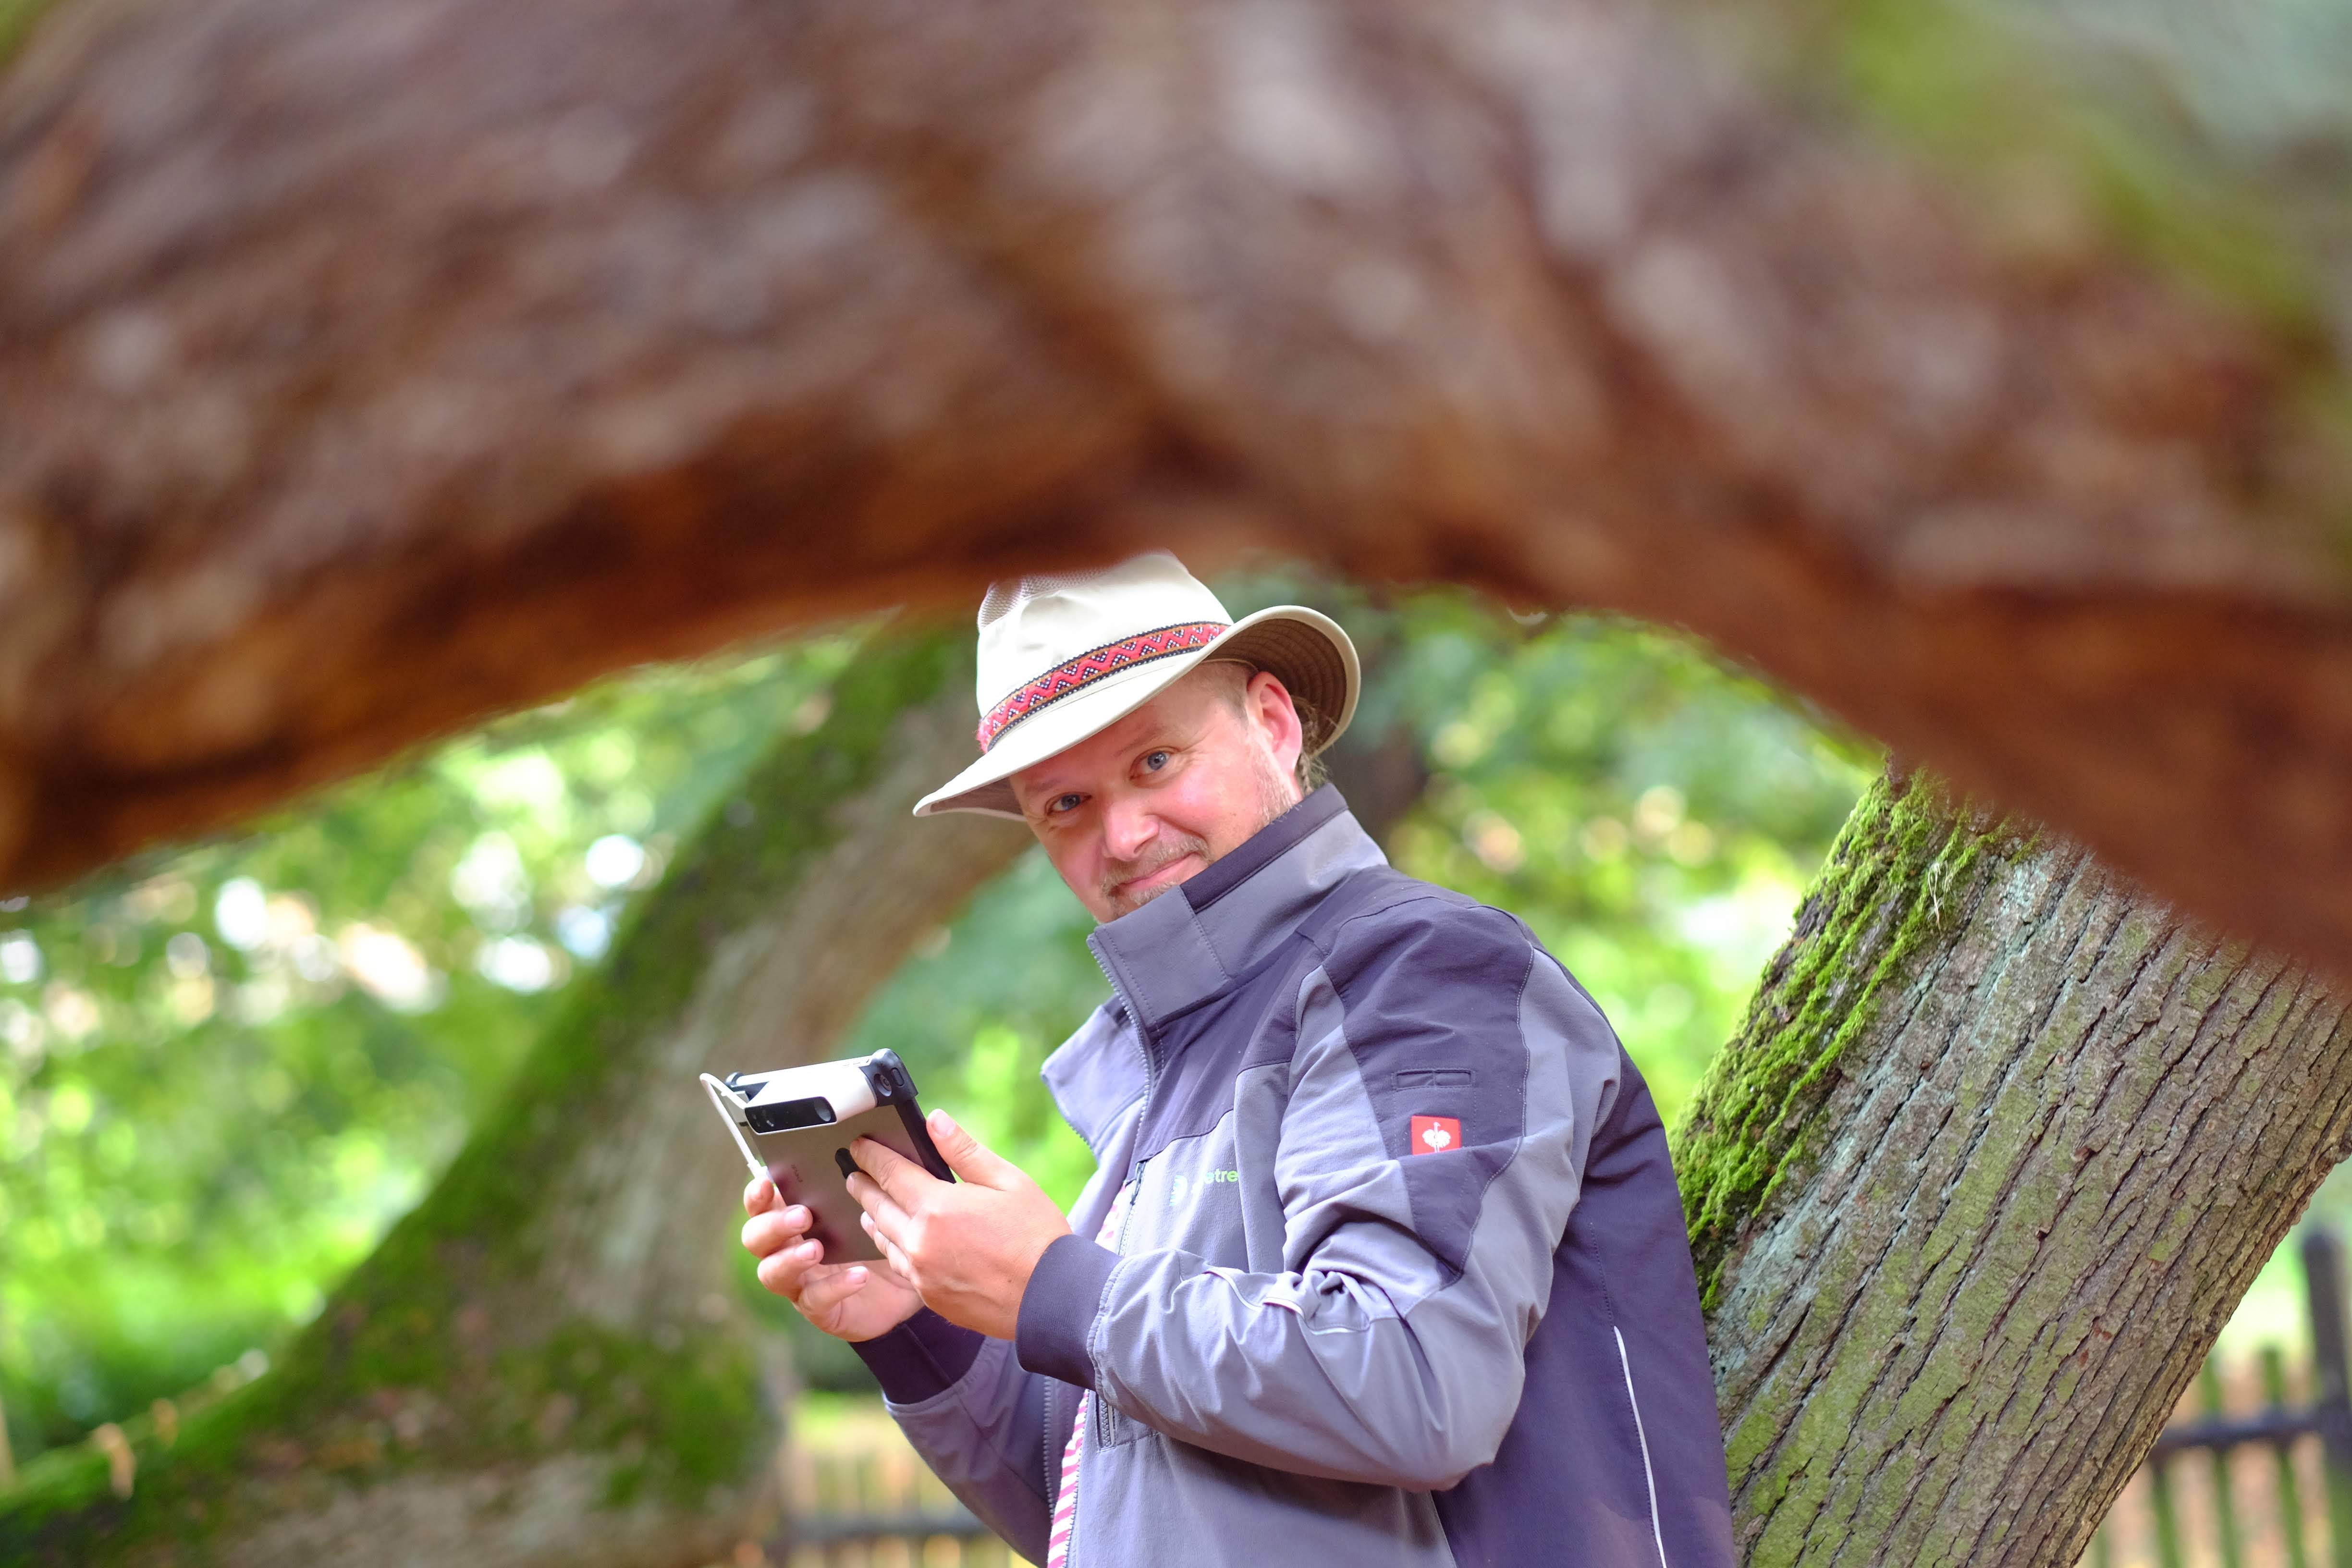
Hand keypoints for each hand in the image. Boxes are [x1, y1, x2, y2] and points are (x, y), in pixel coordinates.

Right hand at [741, 1175, 922, 1341]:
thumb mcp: (872, 1207)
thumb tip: (866, 1146)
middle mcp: (787, 1249)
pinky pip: (815, 1300)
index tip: (767, 1181)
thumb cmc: (881, 1237)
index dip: (756, 1194)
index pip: (761, 1204)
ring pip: (771, 1273)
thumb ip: (861, 1181)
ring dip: (790, 1258)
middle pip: (755, 1238)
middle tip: (802, 1216)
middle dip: (772, 1225)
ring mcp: (799, 1281)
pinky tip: (859, 1275)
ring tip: (816, 1248)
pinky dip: (834, 1286)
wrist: (907, 1284)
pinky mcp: (819, 1308)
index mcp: (793, 1218)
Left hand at [846, 1110, 1072, 1339]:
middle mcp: (920, 1242)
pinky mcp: (930, 1296)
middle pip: (878, 1207)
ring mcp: (922, 1274)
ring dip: (873, 1217)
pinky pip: (900, 1267)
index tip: (858, 1146)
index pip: (891, 1173)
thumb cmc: (1036, 1235)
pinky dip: (891, 1248)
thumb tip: (934, 1121)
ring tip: (867, 1205)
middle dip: (863, 1186)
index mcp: (938, 1208)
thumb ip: (964, 1151)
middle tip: (852, 1173)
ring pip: (884, 1240)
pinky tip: (894, 1242)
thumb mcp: (1007, 1181)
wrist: (1052, 1298)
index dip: (871, 1156)